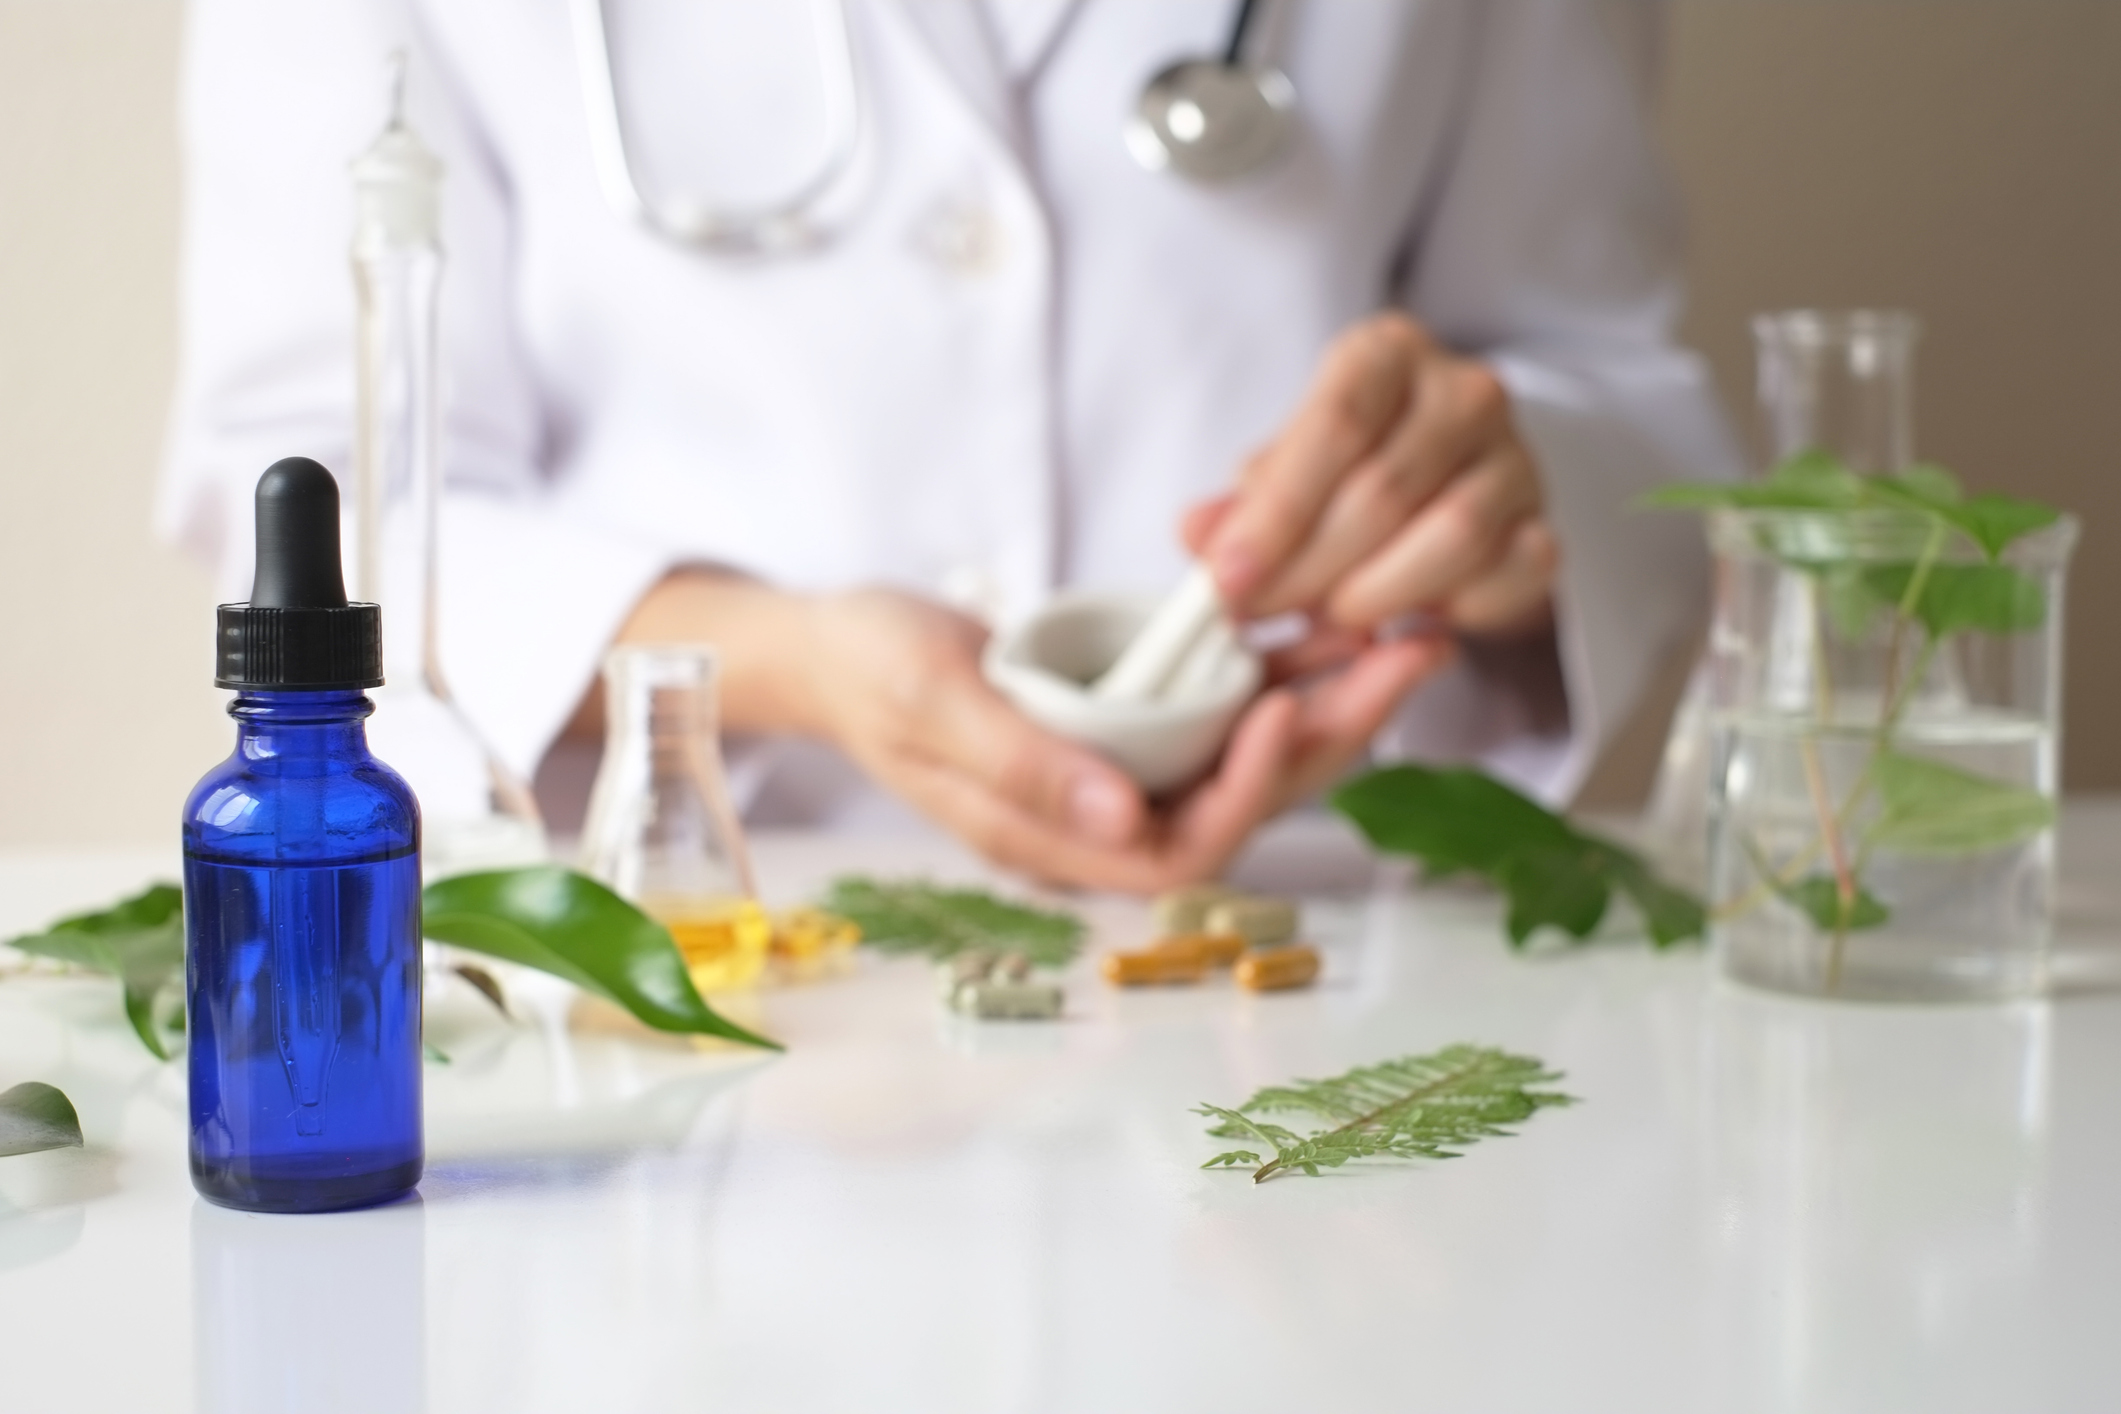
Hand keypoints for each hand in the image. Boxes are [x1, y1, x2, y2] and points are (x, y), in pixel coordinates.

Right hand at [788, 589, 1453, 893]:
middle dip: (1328, 735)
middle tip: (1407, 654)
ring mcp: (1121, 773)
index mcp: (1053, 840)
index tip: (1282, 705)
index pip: (1181, 849)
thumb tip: (1126, 820)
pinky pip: (1220, 707)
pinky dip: (1277, 664)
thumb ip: (1026, 767)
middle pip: (1242, 804)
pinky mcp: (1130, 724)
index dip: (1246, 791)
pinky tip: (1330, 615)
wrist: (835, 646)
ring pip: (1247, 756)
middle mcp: (1103, 820)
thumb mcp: (932, 706)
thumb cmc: (868, 673)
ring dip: (1325, 699)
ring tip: (1400, 631)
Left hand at [1185, 311, 1557, 635]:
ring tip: (1328, 618)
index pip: (1336, 426)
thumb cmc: (1345, 469)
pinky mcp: (1544, 523)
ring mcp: (1515, 456)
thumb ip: (1243, 503)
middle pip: (1384, 490)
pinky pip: (1507, 574)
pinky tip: (1402, 621)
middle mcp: (1463, 391)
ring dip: (1376, 593)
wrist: (1443, 481)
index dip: (1277, 514)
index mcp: (1386, 354)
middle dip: (1308, 569)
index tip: (1227, 580)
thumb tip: (1196, 534)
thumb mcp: (1285, 469)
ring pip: (1452, 534)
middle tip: (1260, 614)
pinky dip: (1449, 609)